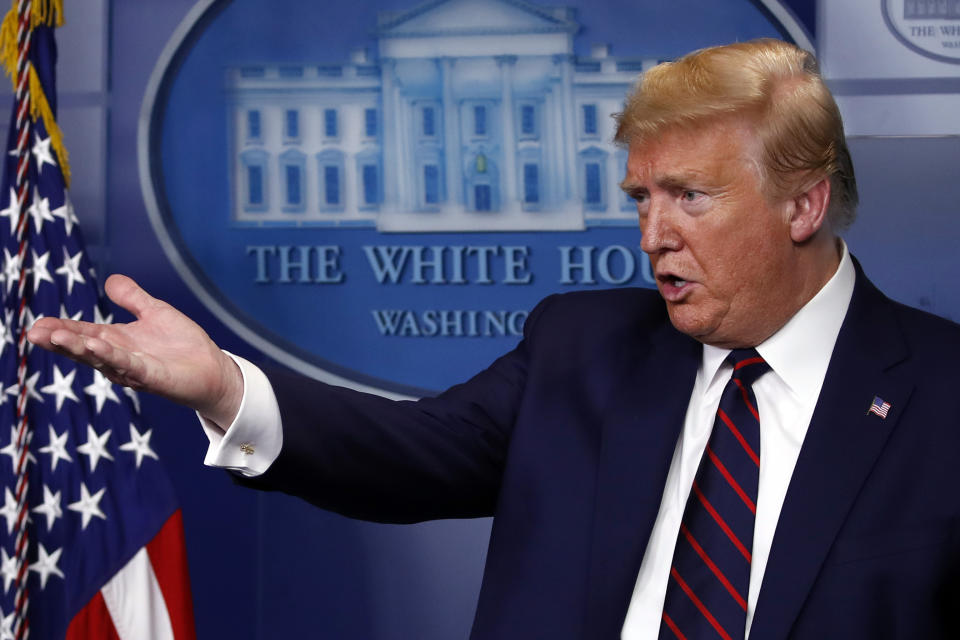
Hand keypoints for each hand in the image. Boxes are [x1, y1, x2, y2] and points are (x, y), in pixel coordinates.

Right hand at [27, 274, 242, 427]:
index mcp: (116, 341)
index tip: (37, 325)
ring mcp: (134, 369)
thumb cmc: (183, 344)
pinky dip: (112, 356)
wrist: (213, 368)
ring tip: (58, 337)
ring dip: (79, 348)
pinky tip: (97, 346)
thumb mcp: (155, 313)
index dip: (60, 329)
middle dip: (60, 341)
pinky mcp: (152, 377)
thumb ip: (133, 298)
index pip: (82, 333)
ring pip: (101, 358)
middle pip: (83, 349)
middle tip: (35, 333)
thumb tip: (110, 279)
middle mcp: (119, 357)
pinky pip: (129, 365)